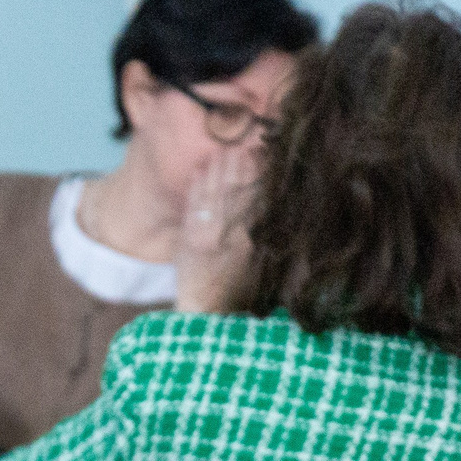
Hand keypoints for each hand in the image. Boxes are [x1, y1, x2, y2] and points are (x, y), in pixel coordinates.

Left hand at [175, 146, 260, 313]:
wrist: (208, 316)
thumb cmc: (238, 292)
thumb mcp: (259, 263)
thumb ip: (264, 233)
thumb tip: (271, 201)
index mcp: (253, 240)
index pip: (258, 198)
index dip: (259, 174)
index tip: (261, 153)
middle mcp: (233, 236)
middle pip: (236, 192)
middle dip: (238, 167)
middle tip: (240, 145)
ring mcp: (209, 238)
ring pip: (215, 196)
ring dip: (218, 172)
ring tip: (222, 151)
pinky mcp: (189, 242)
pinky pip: (193, 209)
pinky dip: (196, 189)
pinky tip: (200, 172)